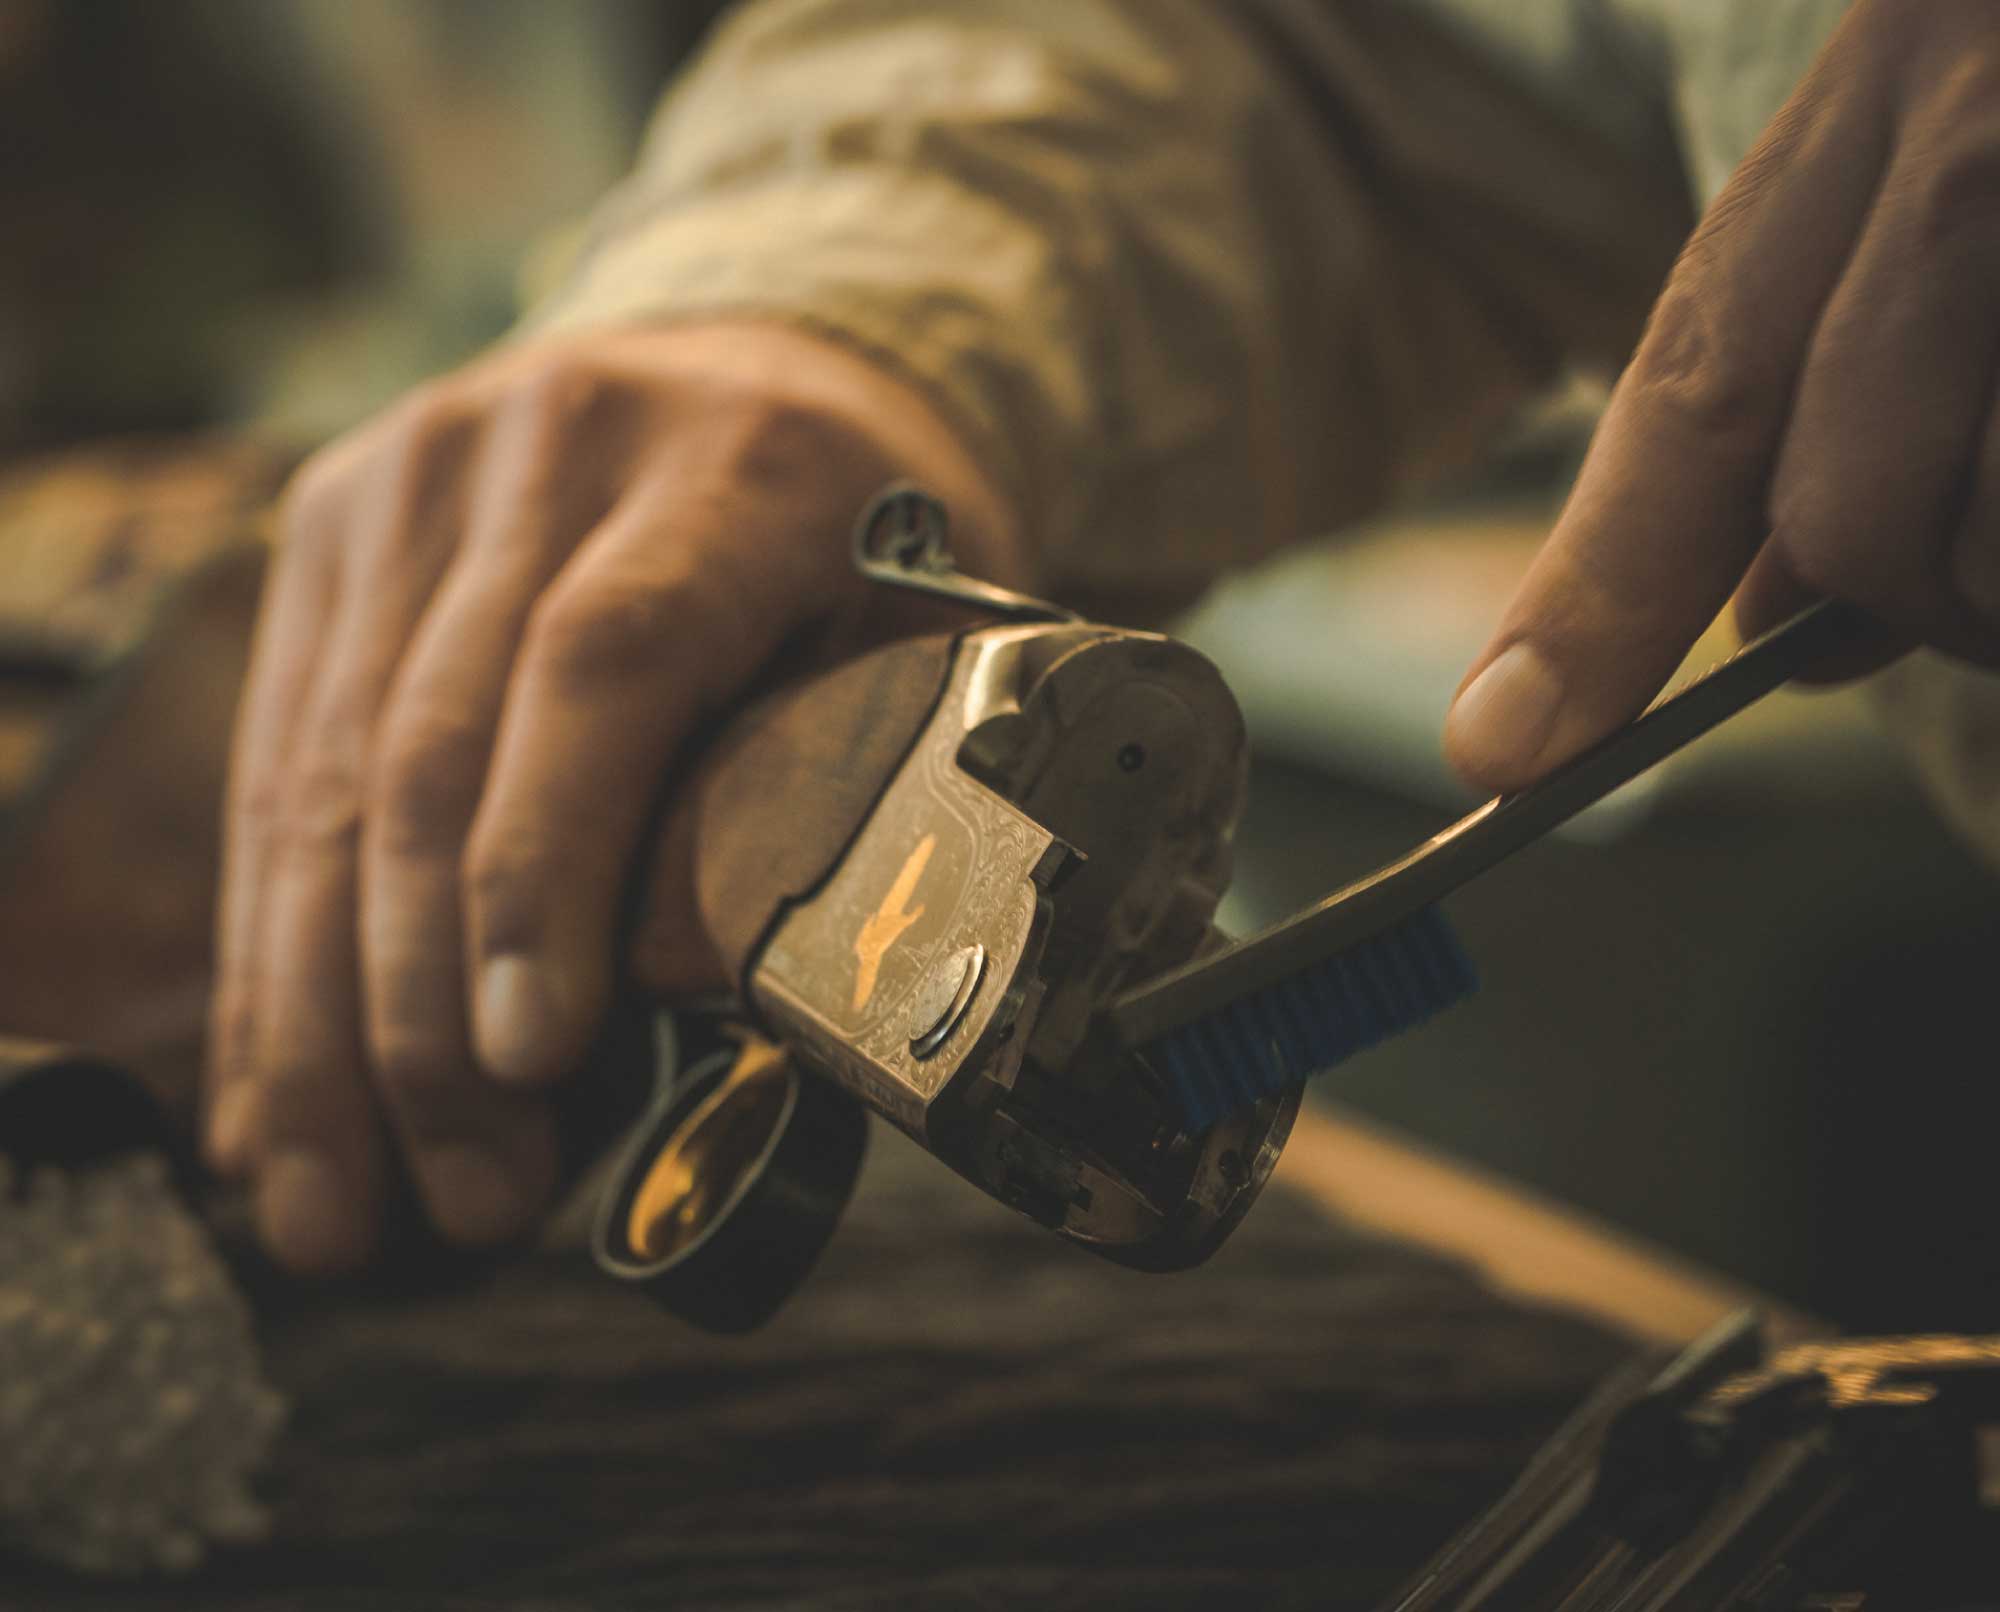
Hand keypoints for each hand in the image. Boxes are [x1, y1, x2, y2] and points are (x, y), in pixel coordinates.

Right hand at [204, 321, 1023, 1272]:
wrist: (756, 372)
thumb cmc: (867, 541)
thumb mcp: (917, 639)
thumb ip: (844, 785)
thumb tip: (712, 1021)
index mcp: (738, 462)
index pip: (609, 661)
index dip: (550, 865)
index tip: (529, 1055)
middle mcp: (548, 439)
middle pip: (437, 743)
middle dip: (423, 1008)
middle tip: (463, 1199)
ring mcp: (411, 476)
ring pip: (327, 774)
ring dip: (322, 1018)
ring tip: (341, 1204)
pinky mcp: (328, 526)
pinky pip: (280, 758)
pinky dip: (280, 944)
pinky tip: (283, 1093)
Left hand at [1445, 0, 1999, 792]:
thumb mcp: (1949, 176)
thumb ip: (1828, 388)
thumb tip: (1777, 621)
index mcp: (1885, 104)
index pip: (1694, 402)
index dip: (1592, 604)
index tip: (1501, 753)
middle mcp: (1988, 161)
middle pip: (1859, 530)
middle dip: (1914, 587)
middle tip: (1983, 523)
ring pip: (1988, 572)